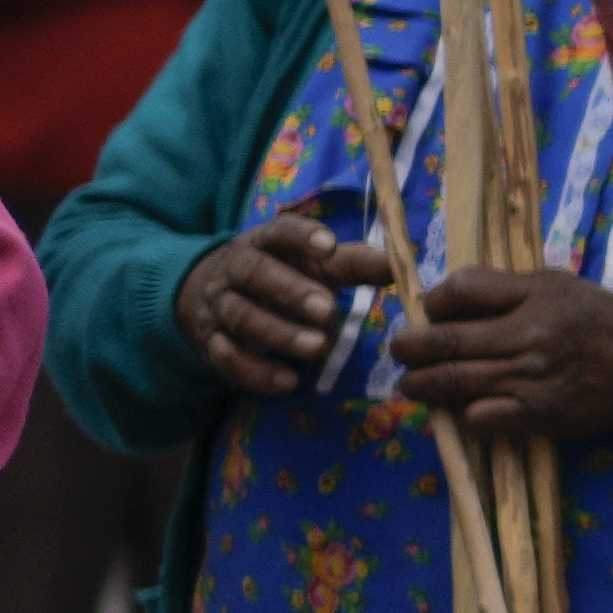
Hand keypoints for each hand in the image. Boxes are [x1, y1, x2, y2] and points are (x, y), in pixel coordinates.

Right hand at [182, 225, 396, 396]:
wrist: (213, 293)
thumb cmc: (283, 275)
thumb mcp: (317, 266)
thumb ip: (356, 264)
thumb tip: (402, 262)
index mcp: (265, 243)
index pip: (279, 231)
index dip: (301, 235)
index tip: (329, 245)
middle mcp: (235, 269)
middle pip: (255, 272)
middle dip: (290, 291)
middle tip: (327, 310)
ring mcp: (219, 305)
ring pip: (240, 316)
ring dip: (278, 333)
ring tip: (317, 348)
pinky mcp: (210, 340)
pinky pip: (224, 356)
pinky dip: (254, 370)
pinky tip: (288, 382)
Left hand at [392, 267, 612, 445]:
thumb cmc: (598, 320)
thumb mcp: (555, 284)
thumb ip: (503, 288)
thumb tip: (446, 300)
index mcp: (532, 297)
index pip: (459, 290)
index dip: (433, 302)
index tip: (431, 312)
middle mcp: (527, 336)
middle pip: (443, 340)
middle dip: (408, 347)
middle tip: (401, 351)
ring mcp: (529, 378)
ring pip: (450, 381)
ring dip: (420, 384)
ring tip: (414, 384)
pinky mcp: (536, 414)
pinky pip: (479, 417)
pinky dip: (462, 414)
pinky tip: (464, 408)